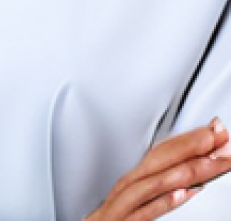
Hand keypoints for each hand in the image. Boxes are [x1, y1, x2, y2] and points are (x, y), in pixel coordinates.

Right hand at [87, 117, 230, 220]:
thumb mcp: (128, 206)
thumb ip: (149, 193)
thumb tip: (182, 183)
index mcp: (131, 183)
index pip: (161, 154)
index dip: (187, 140)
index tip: (212, 130)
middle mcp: (126, 190)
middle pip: (158, 161)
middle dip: (190, 147)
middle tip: (218, 135)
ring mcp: (122, 206)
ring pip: (154, 182)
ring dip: (185, 170)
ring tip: (210, 161)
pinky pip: (144, 211)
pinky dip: (164, 201)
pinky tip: (184, 194)